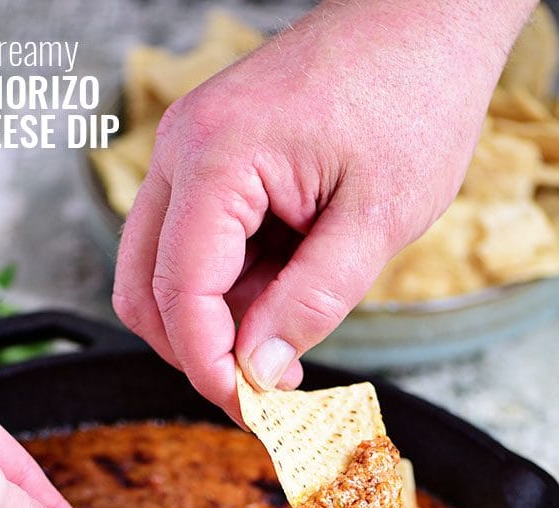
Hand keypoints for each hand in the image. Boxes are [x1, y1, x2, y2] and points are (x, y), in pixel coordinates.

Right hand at [113, 0, 533, 420]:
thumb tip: (258, 370)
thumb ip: (311, 302)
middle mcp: (182, 152)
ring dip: (211, 323)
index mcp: (217, 159)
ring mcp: (188, 153)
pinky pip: (192, 247)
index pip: (179, 291)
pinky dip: (226, 290)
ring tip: (283, 340)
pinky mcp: (207, 162)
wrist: (422, 20)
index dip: (207, 365)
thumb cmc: (411, 99)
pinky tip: (280, 295)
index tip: (249, 409)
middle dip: (195, 351)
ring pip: (160, 273)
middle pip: (144, 289)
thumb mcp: (376, 220)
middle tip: (261, 389)